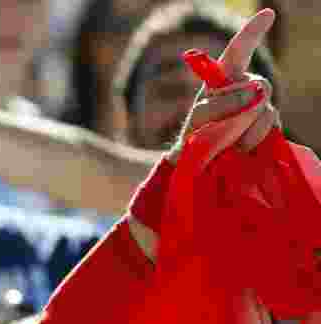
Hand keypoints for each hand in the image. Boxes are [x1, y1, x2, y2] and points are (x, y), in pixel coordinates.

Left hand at [166, 9, 278, 166]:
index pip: (240, 50)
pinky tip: (241, 148)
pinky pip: (270, 127)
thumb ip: (220, 106)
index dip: (253, 32)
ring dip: (243, 130)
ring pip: (265, 109)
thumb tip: (256, 94)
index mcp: (225, 79)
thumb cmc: (194, 139)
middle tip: (217, 127)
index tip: (268, 14)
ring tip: (226, 143)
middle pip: (260, 84)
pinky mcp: (269, 127)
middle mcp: (246, 88)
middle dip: (238, 106)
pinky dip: (253, 140)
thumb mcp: (198, 120)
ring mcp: (260, 107)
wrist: (200, 167)